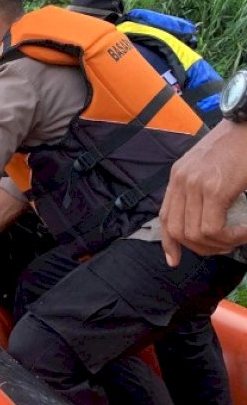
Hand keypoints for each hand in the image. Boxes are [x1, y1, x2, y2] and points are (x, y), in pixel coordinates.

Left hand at [160, 121, 246, 265]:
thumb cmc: (240, 144)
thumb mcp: (213, 166)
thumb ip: (203, 189)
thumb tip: (209, 219)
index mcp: (179, 176)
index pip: (165, 217)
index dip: (168, 243)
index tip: (174, 260)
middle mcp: (181, 180)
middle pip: (178, 231)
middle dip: (202, 248)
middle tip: (226, 246)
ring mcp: (195, 184)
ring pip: (195, 234)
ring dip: (220, 244)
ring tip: (240, 237)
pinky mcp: (214, 188)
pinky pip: (213, 228)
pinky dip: (230, 237)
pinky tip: (245, 232)